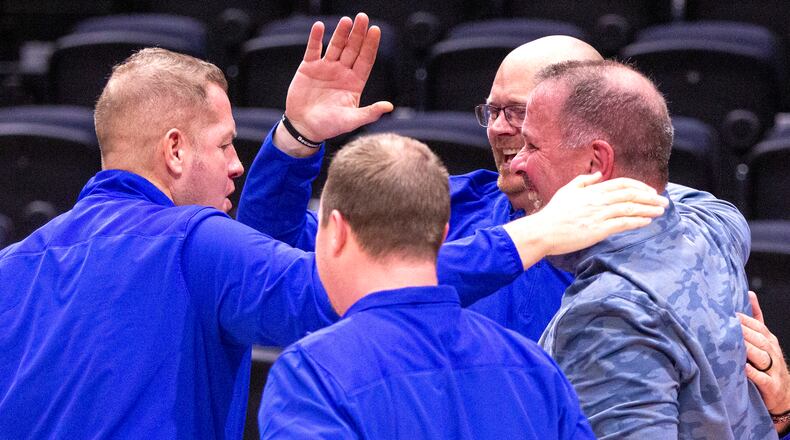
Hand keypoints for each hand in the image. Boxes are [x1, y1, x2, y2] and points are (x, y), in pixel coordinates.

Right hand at [284, 13, 393, 142]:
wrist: (304, 127)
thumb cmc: (329, 126)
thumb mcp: (351, 121)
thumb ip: (370, 113)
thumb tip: (389, 107)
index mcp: (354, 82)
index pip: (366, 60)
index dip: (370, 45)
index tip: (375, 30)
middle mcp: (342, 72)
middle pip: (352, 49)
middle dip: (358, 34)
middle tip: (363, 18)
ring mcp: (326, 68)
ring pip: (335, 46)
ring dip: (340, 33)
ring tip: (346, 21)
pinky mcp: (309, 68)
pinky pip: (313, 49)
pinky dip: (316, 38)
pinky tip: (319, 27)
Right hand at [503, 172, 667, 268]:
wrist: (543, 231)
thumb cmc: (553, 213)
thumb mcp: (567, 190)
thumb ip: (584, 181)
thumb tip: (598, 174)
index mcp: (592, 190)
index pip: (621, 184)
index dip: (639, 186)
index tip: (650, 191)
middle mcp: (598, 200)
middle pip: (630, 195)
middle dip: (650, 197)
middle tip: (663, 201)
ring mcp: (599, 215)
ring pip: (630, 208)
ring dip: (648, 209)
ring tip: (660, 211)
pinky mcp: (599, 230)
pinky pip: (623, 223)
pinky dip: (638, 221)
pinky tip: (647, 221)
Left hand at [738, 291, 789, 419]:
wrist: (784, 396)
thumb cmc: (768, 364)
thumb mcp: (764, 340)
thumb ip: (757, 319)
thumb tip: (749, 293)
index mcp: (769, 341)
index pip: (758, 327)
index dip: (745, 320)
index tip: (728, 313)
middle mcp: (773, 353)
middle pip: (760, 340)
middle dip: (744, 332)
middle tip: (726, 325)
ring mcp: (774, 370)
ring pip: (762, 357)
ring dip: (748, 349)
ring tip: (734, 342)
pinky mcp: (772, 386)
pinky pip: (763, 379)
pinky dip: (753, 373)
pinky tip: (743, 368)